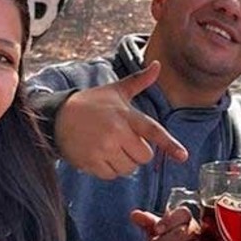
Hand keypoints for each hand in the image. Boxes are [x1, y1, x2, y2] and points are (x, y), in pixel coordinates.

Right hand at [52, 63, 189, 177]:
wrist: (57, 116)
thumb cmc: (91, 104)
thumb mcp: (115, 91)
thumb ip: (139, 81)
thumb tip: (158, 64)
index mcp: (126, 115)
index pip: (152, 130)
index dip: (169, 144)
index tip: (183, 156)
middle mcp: (116, 131)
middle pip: (144, 156)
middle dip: (137, 153)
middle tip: (123, 141)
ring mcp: (103, 147)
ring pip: (129, 168)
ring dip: (123, 162)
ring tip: (109, 147)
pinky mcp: (91, 161)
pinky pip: (112, 175)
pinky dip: (108, 169)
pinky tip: (99, 155)